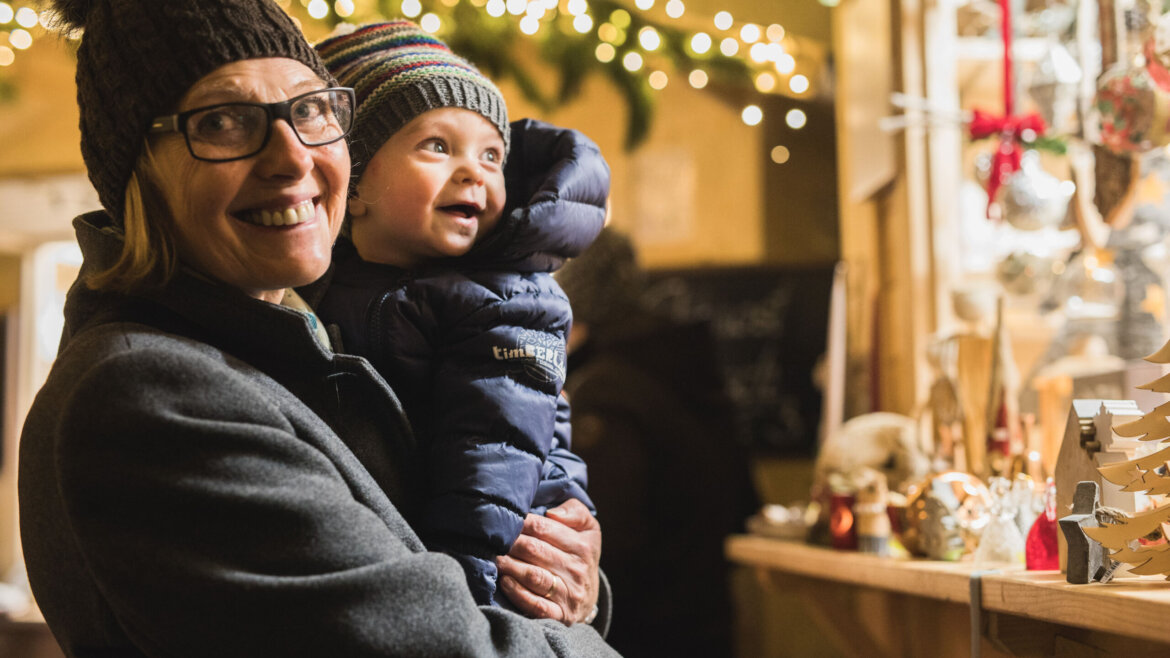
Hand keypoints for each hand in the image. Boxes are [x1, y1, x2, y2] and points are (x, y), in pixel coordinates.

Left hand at [497, 499, 600, 624]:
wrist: (587, 597)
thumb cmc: (578, 554)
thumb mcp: (588, 528)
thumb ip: (575, 511)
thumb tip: (552, 513)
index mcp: (583, 545)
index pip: (544, 528)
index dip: (520, 522)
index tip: (504, 519)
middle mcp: (578, 569)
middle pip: (535, 550)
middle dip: (510, 542)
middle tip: (491, 538)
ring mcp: (569, 594)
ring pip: (534, 576)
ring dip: (509, 565)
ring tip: (494, 558)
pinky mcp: (561, 615)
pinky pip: (536, 605)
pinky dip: (518, 593)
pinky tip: (504, 582)